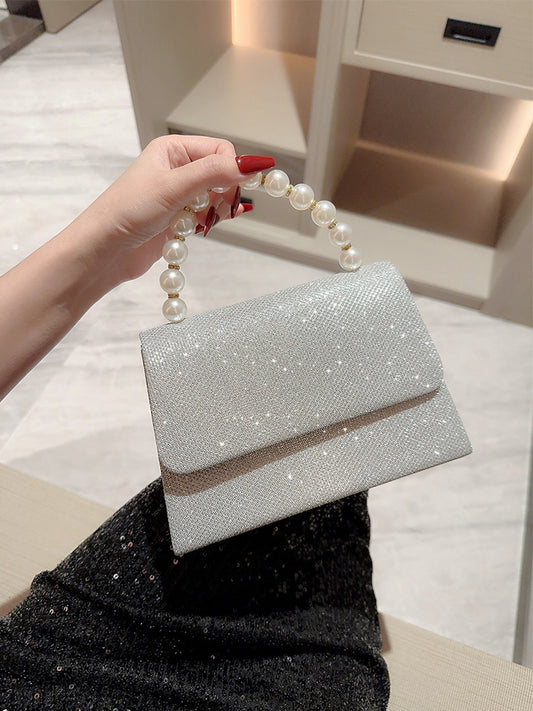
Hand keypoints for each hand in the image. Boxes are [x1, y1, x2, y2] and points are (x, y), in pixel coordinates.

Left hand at [0, 135, 273, 398]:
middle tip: (220, 211)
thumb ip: (214, 173)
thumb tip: (255, 164)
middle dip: (227, 192)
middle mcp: (175, 168)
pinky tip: (202, 229)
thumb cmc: (128, 212)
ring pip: (216, 196)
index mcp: (172, 149)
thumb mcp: (174, 187)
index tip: (234, 193)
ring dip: (218, 210)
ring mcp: (176, 195)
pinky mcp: (176, 218)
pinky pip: (205, 214)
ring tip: (206, 223)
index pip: (220, 150)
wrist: (103, 252)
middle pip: (221, 173)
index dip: (232, 170)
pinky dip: (209, 222)